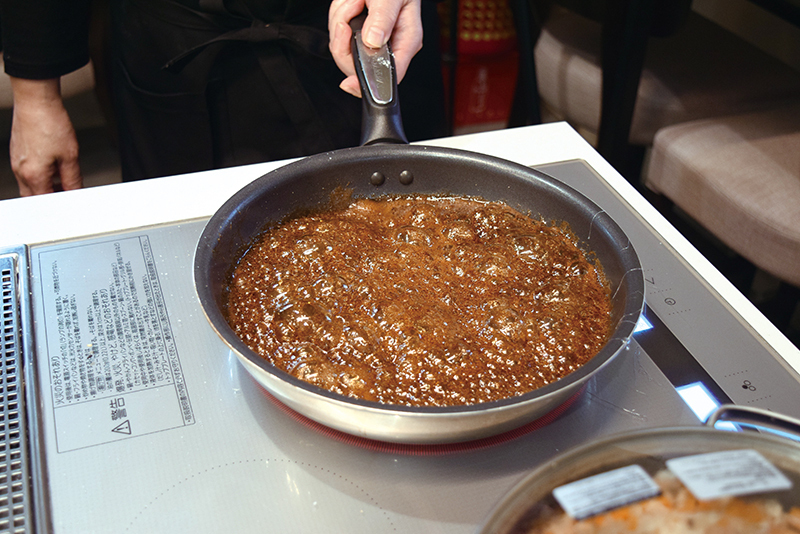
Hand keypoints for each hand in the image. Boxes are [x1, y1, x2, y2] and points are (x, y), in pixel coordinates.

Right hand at [9, 77, 82, 195]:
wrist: (36, 100)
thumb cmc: (50, 123)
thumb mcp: (70, 157)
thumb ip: (73, 179)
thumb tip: (76, 192)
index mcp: (33, 175)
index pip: (46, 202)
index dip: (60, 205)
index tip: (71, 203)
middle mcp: (20, 171)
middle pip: (34, 197)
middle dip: (50, 199)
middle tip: (67, 193)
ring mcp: (16, 161)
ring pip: (29, 185)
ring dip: (45, 186)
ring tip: (63, 178)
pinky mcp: (17, 152)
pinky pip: (27, 172)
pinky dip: (39, 174)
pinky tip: (52, 165)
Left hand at [329, 0, 422, 96]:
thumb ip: (383, 17)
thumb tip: (374, 41)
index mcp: (406, 40)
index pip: (389, 73)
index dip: (368, 81)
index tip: (350, 84)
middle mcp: (389, 45)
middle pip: (358, 63)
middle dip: (346, 36)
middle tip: (354, 8)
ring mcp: (371, 41)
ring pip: (344, 48)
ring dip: (342, 18)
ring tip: (356, 0)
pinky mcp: (357, 35)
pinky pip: (338, 35)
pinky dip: (339, 15)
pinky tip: (351, 2)